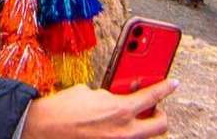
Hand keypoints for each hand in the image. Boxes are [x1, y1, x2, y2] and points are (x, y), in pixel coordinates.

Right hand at [22, 80, 177, 138]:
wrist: (43, 128)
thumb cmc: (63, 108)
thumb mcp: (90, 92)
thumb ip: (110, 94)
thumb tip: (117, 97)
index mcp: (121, 110)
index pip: (153, 96)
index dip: (166, 87)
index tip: (172, 83)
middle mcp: (124, 131)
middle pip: (160, 125)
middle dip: (160, 114)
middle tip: (154, 107)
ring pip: (145, 138)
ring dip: (142, 127)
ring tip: (134, 118)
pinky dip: (125, 134)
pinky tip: (114, 128)